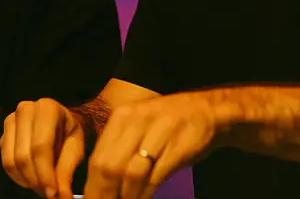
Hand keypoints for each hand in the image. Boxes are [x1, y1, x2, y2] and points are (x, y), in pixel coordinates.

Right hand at [0, 98, 85, 198]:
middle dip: (35, 181)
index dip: (45, 174)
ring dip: (25, 181)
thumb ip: (67, 169)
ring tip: (41, 189)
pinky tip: (31, 181)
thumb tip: (61, 196)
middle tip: (48, 195)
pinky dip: (17, 176)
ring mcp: (10, 120)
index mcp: (46, 108)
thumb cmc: (70, 131)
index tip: (54, 193)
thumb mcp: (76, 147)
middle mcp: (24, 110)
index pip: (40, 147)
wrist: (59, 119)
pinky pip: (5, 161)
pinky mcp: (3, 133)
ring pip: (11, 160)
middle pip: (23, 155)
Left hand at [84, 92, 217, 198]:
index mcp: (122, 118)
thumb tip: (99, 184)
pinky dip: (145, 194)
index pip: (97, 159)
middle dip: (104, 195)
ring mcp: (157, 133)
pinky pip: (154, 176)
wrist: (207, 110)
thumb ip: (119, 151)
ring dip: (125, 198)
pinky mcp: (176, 147)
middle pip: (109, 167)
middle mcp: (135, 122)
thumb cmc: (168, 124)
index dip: (92, 187)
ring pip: (130, 174)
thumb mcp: (138, 127)